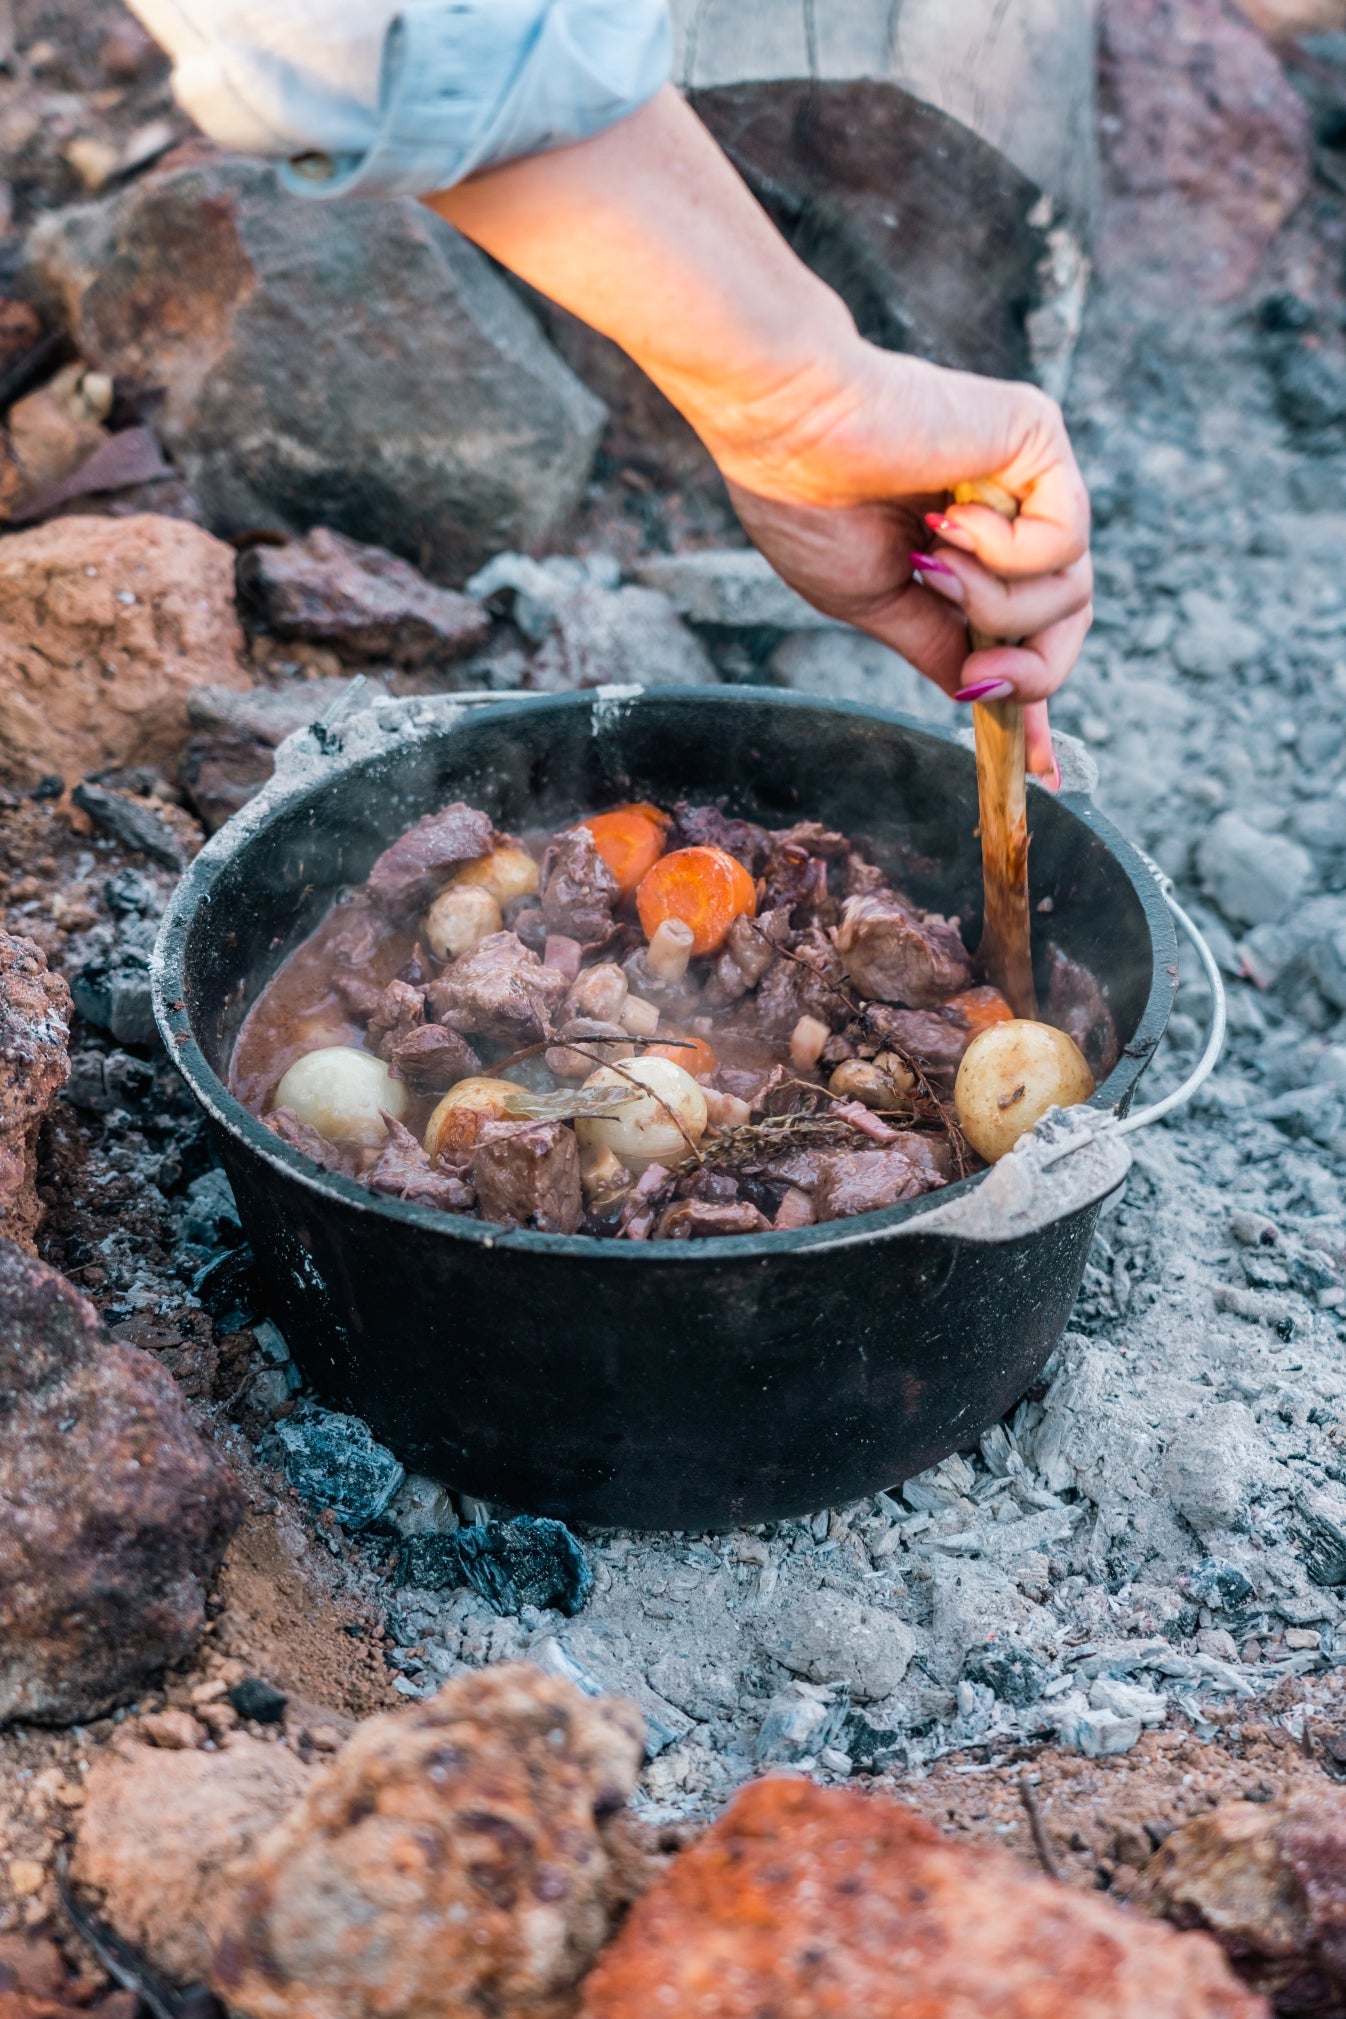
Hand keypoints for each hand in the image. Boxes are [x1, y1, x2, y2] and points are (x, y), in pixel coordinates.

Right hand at [708, 340, 1092, 783]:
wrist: (785, 431)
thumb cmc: (807, 503)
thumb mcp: (877, 603)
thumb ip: (938, 644)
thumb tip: (979, 696)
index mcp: (966, 546)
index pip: (1027, 626)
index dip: (1035, 693)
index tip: (1043, 768)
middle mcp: (1008, 507)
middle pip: (1069, 615)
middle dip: (1033, 669)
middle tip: (979, 682)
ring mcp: (1028, 473)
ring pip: (1073, 587)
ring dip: (998, 605)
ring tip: (934, 567)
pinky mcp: (1040, 436)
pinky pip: (1066, 538)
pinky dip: (1007, 555)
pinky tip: (951, 519)